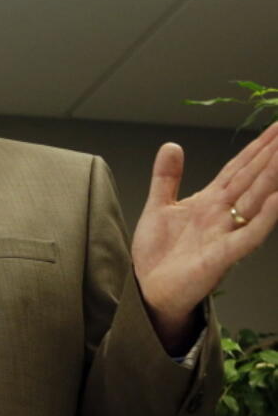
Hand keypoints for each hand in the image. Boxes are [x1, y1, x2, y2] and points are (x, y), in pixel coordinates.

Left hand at [133, 120, 277, 349]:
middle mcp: (223, 214)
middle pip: (254, 177)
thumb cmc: (158, 254)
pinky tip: (277, 199)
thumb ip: (166, 177)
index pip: (239, 167)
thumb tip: (172, 145)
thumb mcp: (158, 207)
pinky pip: (248, 235)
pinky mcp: (222, 256)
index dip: (258, 146)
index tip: (277, 125)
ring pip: (256, 199)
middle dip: (273, 153)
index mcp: (209, 201)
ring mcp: (225, 233)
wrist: (149, 290)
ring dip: (273, 176)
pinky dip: (264, 218)